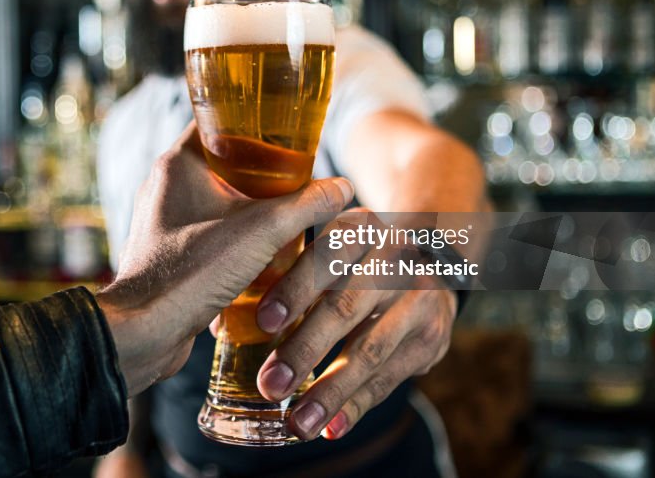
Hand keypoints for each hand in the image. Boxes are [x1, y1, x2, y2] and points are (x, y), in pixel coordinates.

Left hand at [96, 124, 353, 396]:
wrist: (143, 332)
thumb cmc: (191, 273)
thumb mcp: (262, 231)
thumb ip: (306, 205)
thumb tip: (342, 187)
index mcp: (178, 163)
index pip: (218, 119)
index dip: (255, 121)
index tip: (289, 130)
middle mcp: (165, 186)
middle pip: (223, 161)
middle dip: (263, 169)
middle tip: (299, 175)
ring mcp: (164, 220)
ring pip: (218, 199)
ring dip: (251, 206)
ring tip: (288, 213)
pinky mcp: (169, 252)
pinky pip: (209, 230)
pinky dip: (236, 235)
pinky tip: (264, 250)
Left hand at [253, 210, 457, 440]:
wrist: (430, 263)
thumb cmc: (353, 259)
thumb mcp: (329, 246)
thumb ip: (285, 272)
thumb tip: (222, 324)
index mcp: (360, 227)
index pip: (327, 254)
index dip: (295, 288)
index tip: (263, 322)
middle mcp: (394, 258)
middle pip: (346, 306)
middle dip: (305, 350)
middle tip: (270, 385)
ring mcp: (418, 299)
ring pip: (369, 350)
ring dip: (330, 392)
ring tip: (297, 423)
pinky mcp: (432, 338)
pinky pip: (390, 378)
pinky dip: (357, 405)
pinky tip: (331, 428)